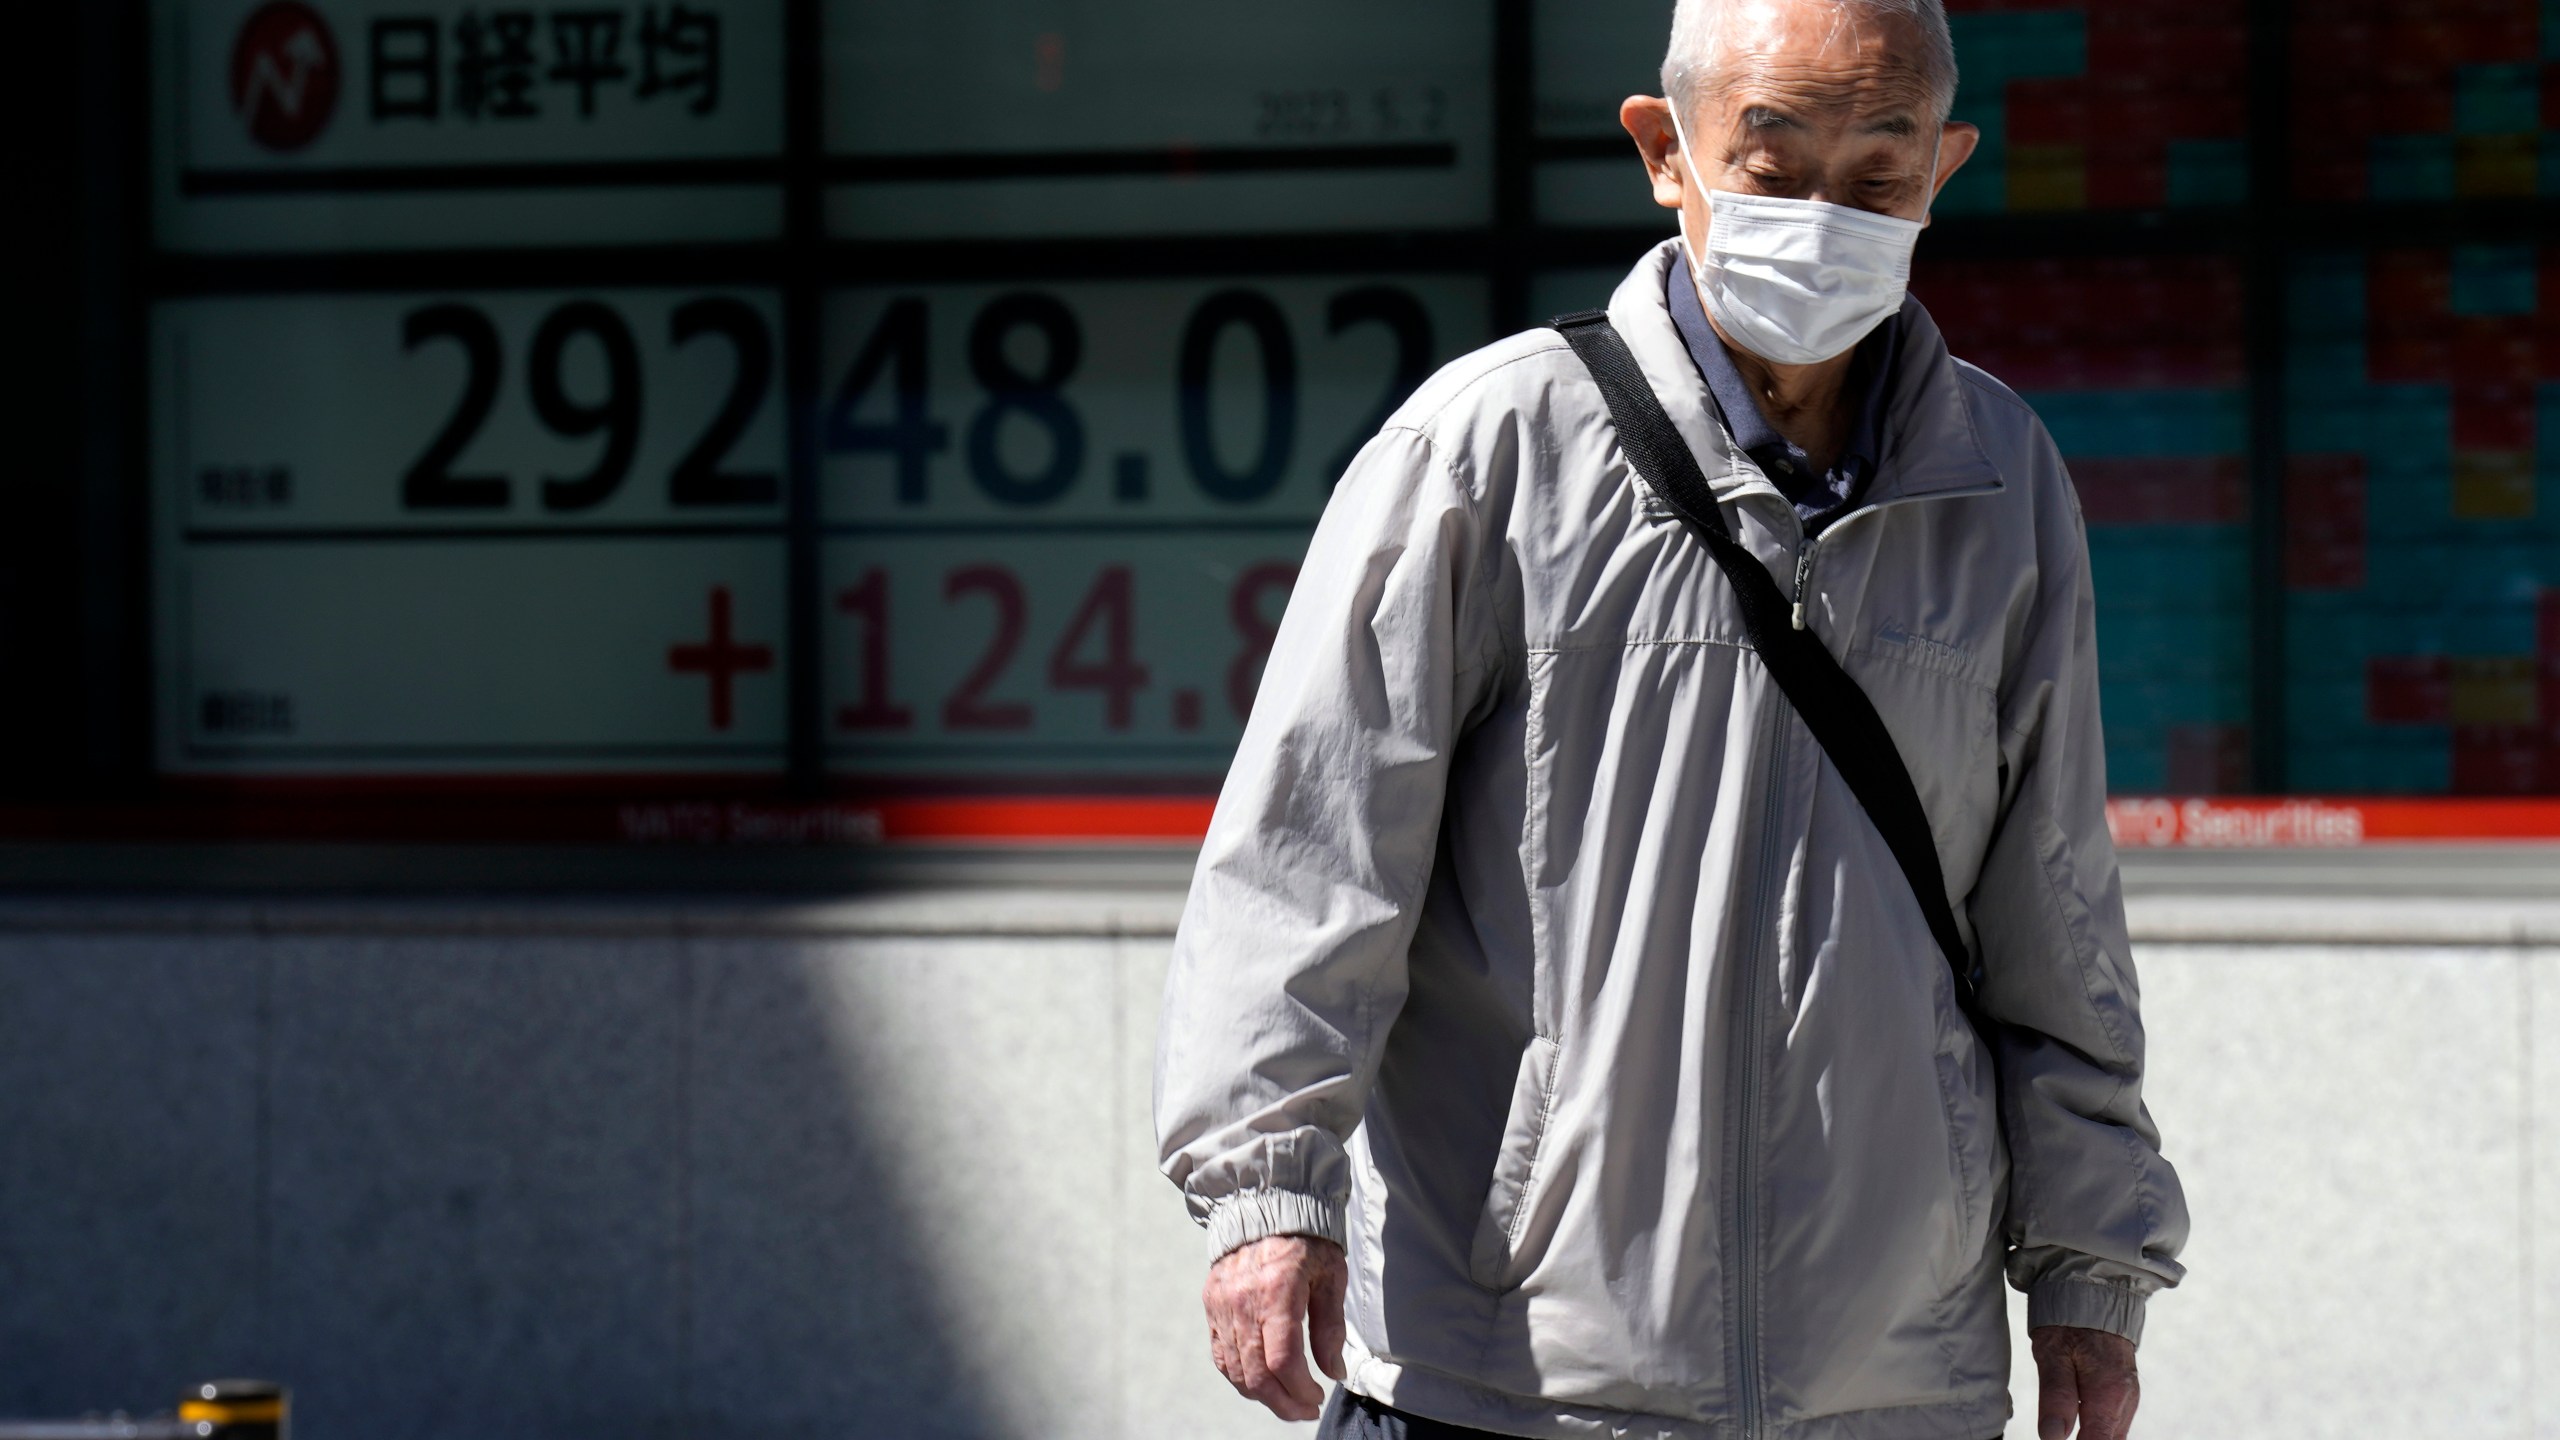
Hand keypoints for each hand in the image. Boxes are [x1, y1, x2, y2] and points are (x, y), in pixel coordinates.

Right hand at [1203, 1234, 1347, 1420]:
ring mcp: (1222, 1304)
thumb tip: (1333, 1372)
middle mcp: (1243, 1300)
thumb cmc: (1307, 1240)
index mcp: (1277, 1291)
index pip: (1283, 1360)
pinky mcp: (1211, 1304)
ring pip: (1235, 1370)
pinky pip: (1220, 1354)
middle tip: (1304, 1410)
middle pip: (1256, 1373)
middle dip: (1283, 1403)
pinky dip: (1238, 1376)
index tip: (1317, 1398)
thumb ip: (1331, 1327)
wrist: (1267, 1203)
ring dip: (1261, 1395)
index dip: (1301, 1390)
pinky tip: (1260, 1383)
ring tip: (1286, 1401)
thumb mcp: (1331, 1277)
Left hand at [2032, 1324, 2139, 1439]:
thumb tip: (2052, 1438)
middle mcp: (2126, 1402)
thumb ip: (2056, 1397)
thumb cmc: (2069, 1324)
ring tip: (2060, 1423)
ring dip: (2087, 1435)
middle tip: (2054, 1426)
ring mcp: (2128, 1399)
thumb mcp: (2052, 1355)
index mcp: (2109, 1395)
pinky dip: (2094, 1427)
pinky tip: (2075, 1421)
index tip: (2055, 1439)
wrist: (2094, 1296)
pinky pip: (2111, 1423)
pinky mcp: (2124, 1395)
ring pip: (2110, 1435)